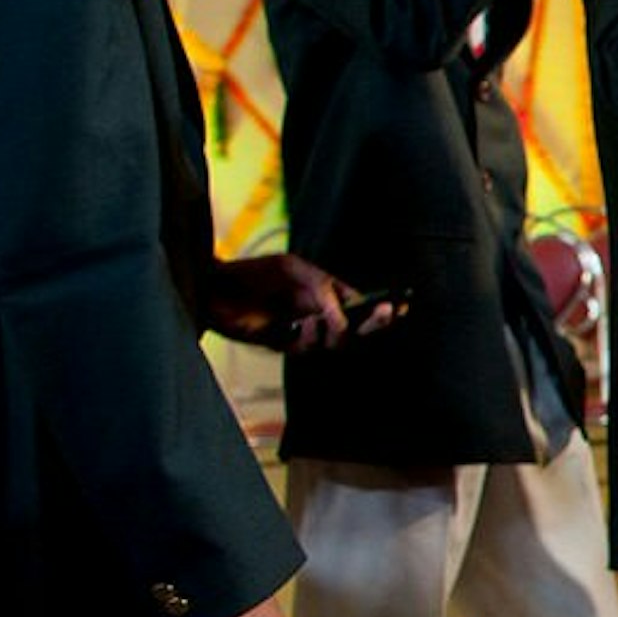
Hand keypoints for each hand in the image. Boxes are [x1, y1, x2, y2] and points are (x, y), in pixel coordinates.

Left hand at [202, 252, 394, 351]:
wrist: (215, 287)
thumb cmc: (255, 273)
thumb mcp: (295, 269)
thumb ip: (323, 290)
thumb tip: (345, 317)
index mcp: (328, 296)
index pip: (364, 306)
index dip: (384, 310)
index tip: (402, 305)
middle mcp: (321, 316)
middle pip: (359, 329)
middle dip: (375, 323)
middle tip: (386, 312)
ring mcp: (305, 332)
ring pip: (337, 342)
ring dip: (338, 330)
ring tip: (323, 316)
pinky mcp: (285, 344)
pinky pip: (309, 347)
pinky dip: (312, 334)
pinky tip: (305, 322)